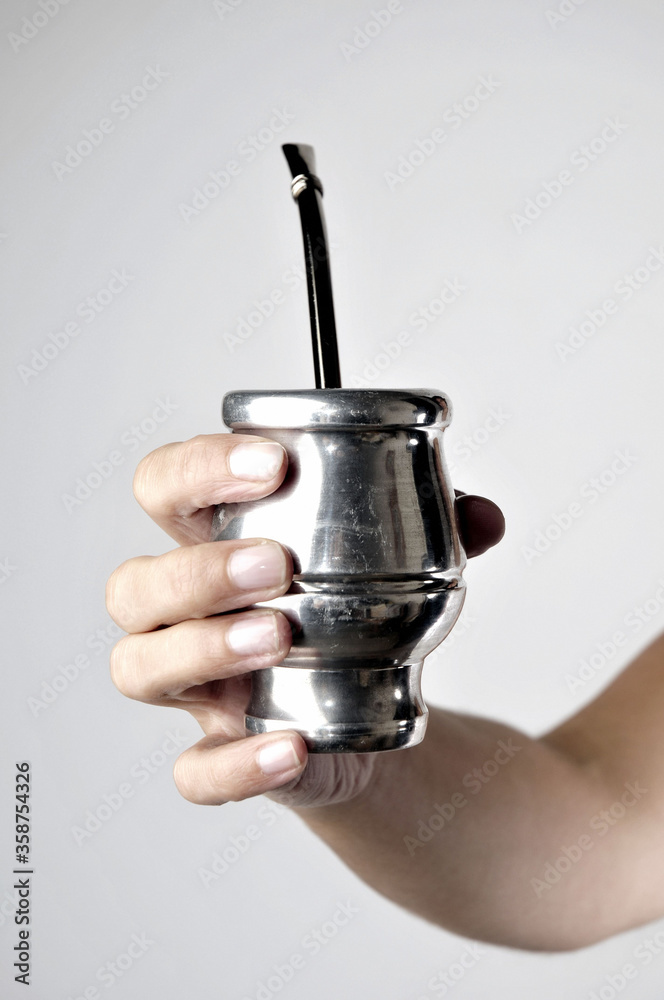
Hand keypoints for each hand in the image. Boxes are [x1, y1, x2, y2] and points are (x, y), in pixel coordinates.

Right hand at [105, 434, 504, 809]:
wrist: (374, 714)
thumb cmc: (362, 616)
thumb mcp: (398, 559)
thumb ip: (442, 528)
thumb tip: (483, 517)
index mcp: (215, 543)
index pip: (163, 487)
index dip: (197, 468)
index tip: (272, 461)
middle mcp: (186, 615)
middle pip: (133, 585)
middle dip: (197, 569)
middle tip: (277, 563)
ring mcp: (198, 689)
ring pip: (139, 667)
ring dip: (202, 646)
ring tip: (278, 633)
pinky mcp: (225, 755)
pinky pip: (195, 774)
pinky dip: (235, 765)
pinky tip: (292, 745)